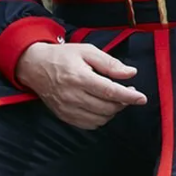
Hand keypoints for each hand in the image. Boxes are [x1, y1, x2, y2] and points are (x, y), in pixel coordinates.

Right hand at [16, 42, 147, 129]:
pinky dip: (101, 118)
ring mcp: (67, 108)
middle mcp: (73, 96)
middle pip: (107, 107)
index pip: (109, 91)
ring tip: (115, 98)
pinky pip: (89, 124)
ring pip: (100, 118)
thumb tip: (130, 73)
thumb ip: (110, 63)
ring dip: (113, 111)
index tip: (142, 98)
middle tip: (129, 92)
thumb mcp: (87, 51)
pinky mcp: (64, 116)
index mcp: (80, 78)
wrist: (34, 66)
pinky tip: (102, 106)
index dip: (128, 96)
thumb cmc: (62, 57)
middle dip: (123, 102)